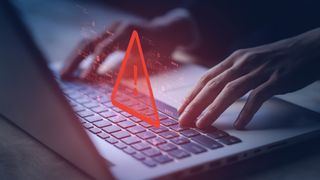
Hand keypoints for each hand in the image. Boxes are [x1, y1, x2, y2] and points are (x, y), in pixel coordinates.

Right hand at [60, 8, 196, 80]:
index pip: (102, 50)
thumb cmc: (164, 48)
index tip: (82, 80)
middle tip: (64, 78)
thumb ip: (132, 69)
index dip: (91, 66)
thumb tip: (110, 84)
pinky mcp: (112, 31)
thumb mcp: (152, 60)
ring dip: (75, 58)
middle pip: (89, 43)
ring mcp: (114, 27)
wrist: (171, 30)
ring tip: (65, 73)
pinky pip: (94, 42)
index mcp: (128, 33)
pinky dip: (83, 54)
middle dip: (74, 61)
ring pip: (88, 41)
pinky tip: (76, 66)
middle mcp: (118, 27)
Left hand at [178, 28, 319, 129]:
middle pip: (213, 85)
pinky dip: (247, 111)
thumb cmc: (276, 58)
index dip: (192, 94)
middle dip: (196, 104)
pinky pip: (258, 96)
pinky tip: (239, 124)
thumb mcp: (249, 61)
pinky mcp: (276, 80)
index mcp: (234, 59)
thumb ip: (232, 74)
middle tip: (185, 121)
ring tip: (202, 124)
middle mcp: (243, 63)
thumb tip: (214, 91)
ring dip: (214, 109)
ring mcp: (259, 71)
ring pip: (230, 90)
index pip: (207, 78)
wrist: (307, 49)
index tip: (182, 109)